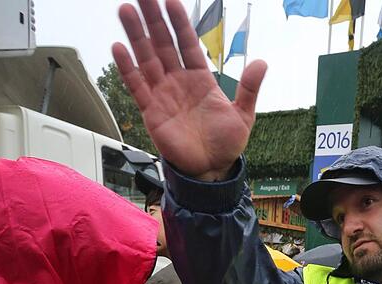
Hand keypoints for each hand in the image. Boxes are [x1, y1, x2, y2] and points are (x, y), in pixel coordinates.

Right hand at [112, 0, 266, 180]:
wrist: (211, 170)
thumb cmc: (226, 143)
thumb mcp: (243, 115)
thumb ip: (249, 88)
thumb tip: (262, 62)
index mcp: (201, 78)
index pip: (187, 43)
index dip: (180, 22)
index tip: (171, 1)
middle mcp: (179, 81)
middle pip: (163, 43)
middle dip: (153, 19)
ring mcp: (163, 94)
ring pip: (147, 58)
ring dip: (137, 35)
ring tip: (126, 10)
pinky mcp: (151, 111)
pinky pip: (137, 86)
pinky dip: (127, 68)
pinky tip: (118, 47)